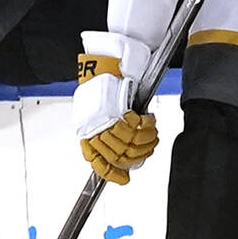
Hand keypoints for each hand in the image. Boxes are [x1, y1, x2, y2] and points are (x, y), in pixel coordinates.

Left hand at [72, 31, 158, 184]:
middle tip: (147, 145)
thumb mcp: (96, 111)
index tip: (124, 178)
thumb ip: (105, 133)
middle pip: (119, 153)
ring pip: (129, 141)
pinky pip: (135, 126)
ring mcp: (104, 118)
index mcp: (86, 131)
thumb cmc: (101, 83)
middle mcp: (93, 127)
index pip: (98, 161)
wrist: (104, 61)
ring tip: (151, 131)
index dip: (112, 173)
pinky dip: (146, 126)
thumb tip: (121, 154)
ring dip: (145, 139)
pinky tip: (149, 120)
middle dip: (137, 152)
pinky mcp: (117, 107)